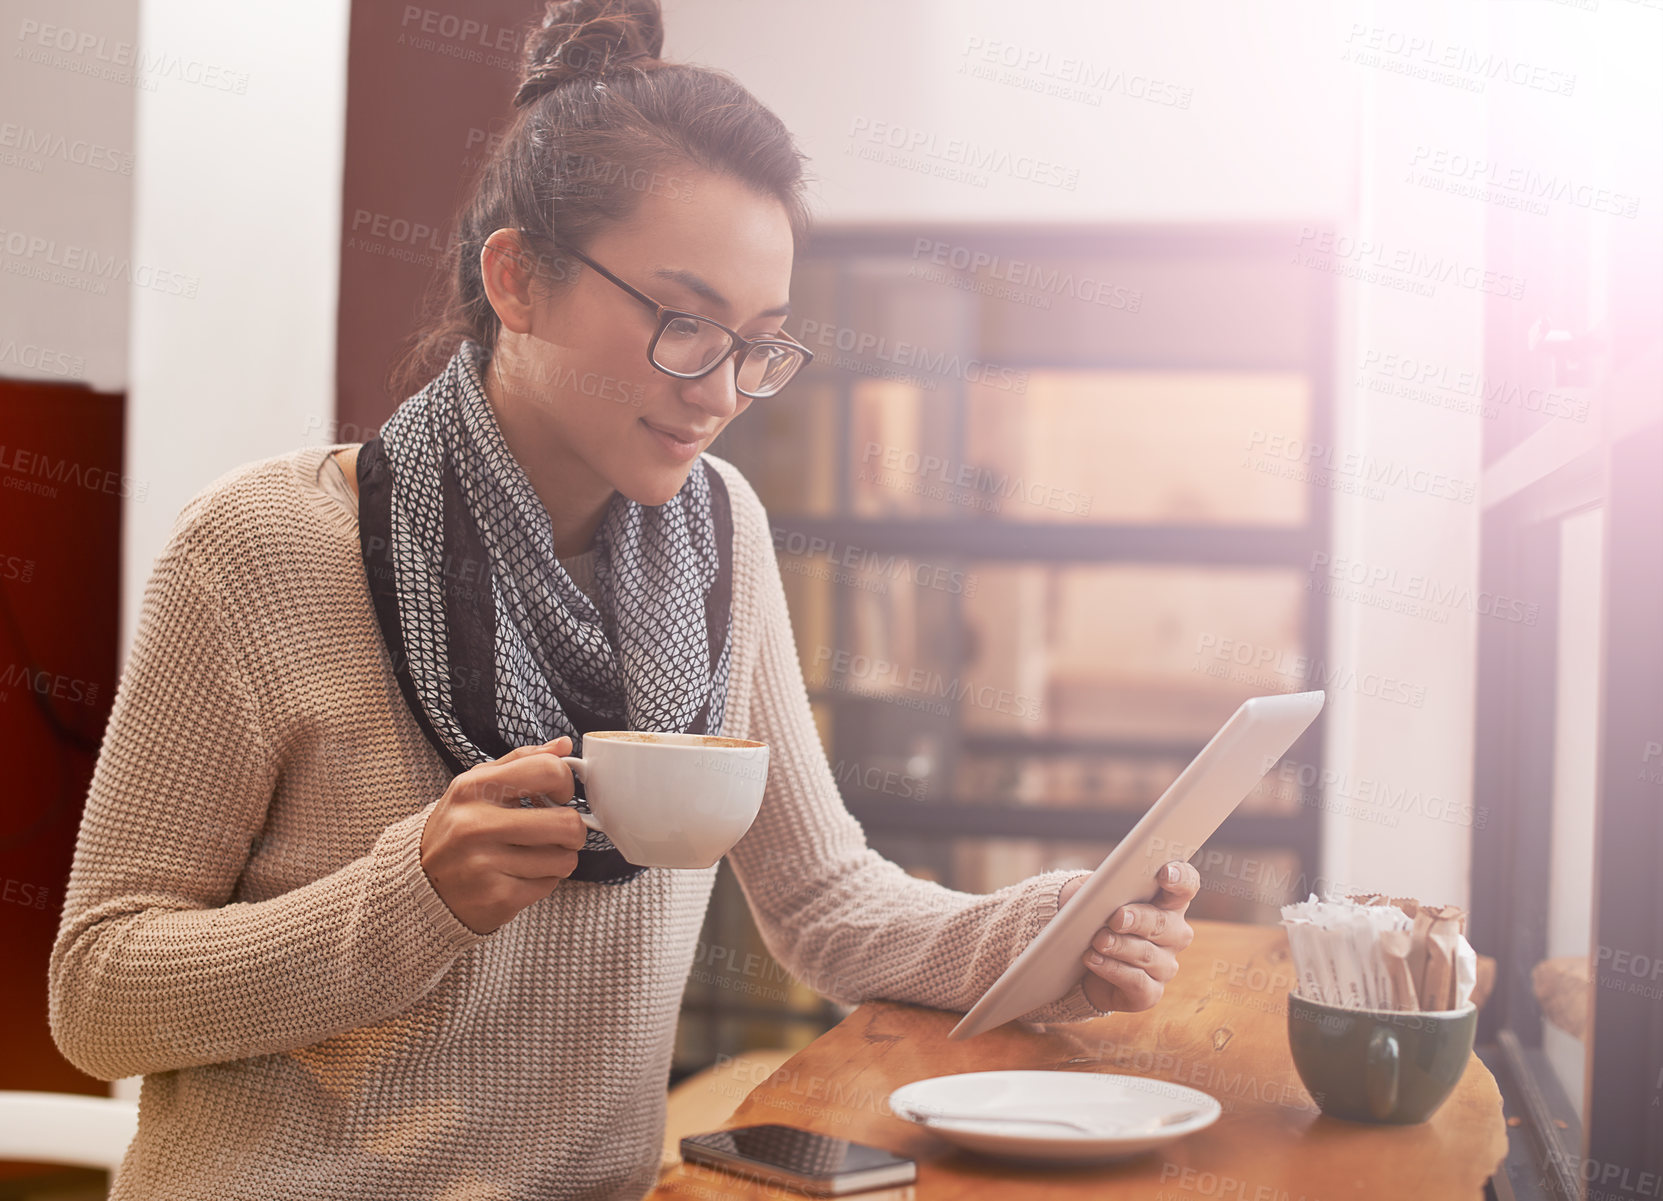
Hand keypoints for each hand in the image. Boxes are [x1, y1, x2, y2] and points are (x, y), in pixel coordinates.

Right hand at [418, 736, 590, 933]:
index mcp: (474, 788)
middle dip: (573, 829)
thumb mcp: (477, 785)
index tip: (559, 794)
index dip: (566, 782)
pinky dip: (542, 881)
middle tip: (559, 831)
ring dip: (558, 858)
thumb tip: (564, 745)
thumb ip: (521, 761)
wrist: (421, 884)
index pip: (548, 770)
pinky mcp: (497, 898)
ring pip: (564, 859)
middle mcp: (476, 825)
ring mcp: (485, 865)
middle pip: (567, 823)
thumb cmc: (457, 829)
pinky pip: (549, 885)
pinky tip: (519, 875)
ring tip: (534, 854)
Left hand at [1057, 860, 1199, 1013]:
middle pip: (1164, 924)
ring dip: (1119, 946)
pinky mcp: (1150, 993)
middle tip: (1116, 917)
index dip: (1180, 878)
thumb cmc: (1094, 918)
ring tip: (1097, 940)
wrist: (1078, 960)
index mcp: (1168, 902)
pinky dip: (1111, 968)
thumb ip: (1103, 886)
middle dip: (1139, 919)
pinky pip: (1136, 982)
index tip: (1164, 873)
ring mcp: (1165, 965)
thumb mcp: (1095, 895)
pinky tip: (1092, 959)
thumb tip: (1103, 887)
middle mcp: (1174, 934)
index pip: (1186, 886)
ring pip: (1147, 955)